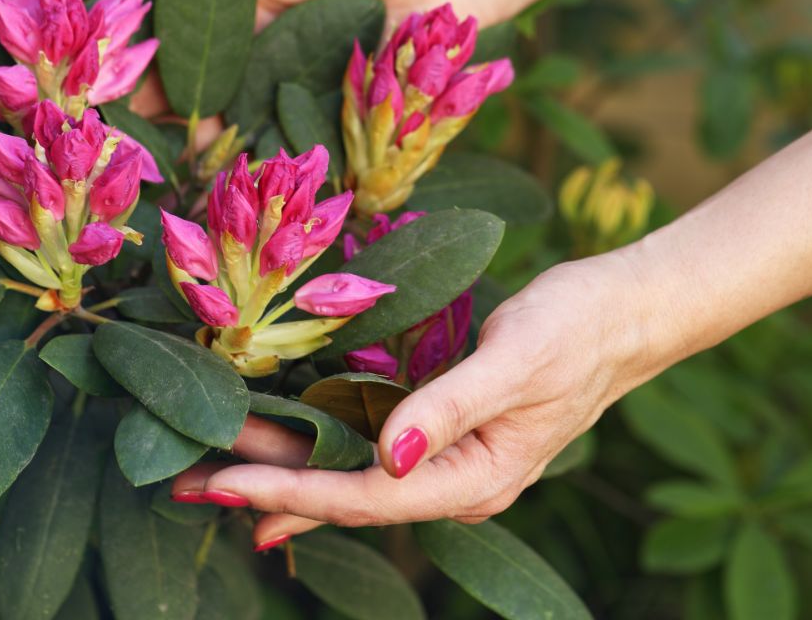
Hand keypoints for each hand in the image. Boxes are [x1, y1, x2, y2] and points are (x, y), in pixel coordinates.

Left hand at [171, 250, 662, 547]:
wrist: (624, 313)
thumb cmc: (578, 328)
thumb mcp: (516, 359)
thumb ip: (449, 407)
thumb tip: (387, 457)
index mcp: (475, 480)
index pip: (366, 498)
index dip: (292, 489)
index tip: (225, 482)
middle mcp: (454, 483)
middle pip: (345, 495)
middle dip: (266, 488)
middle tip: (187, 484)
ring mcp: (447, 461)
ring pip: (349, 472)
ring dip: (283, 466)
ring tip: (210, 467)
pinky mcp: (440, 431)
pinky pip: (366, 447)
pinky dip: (318, 443)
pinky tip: (279, 444)